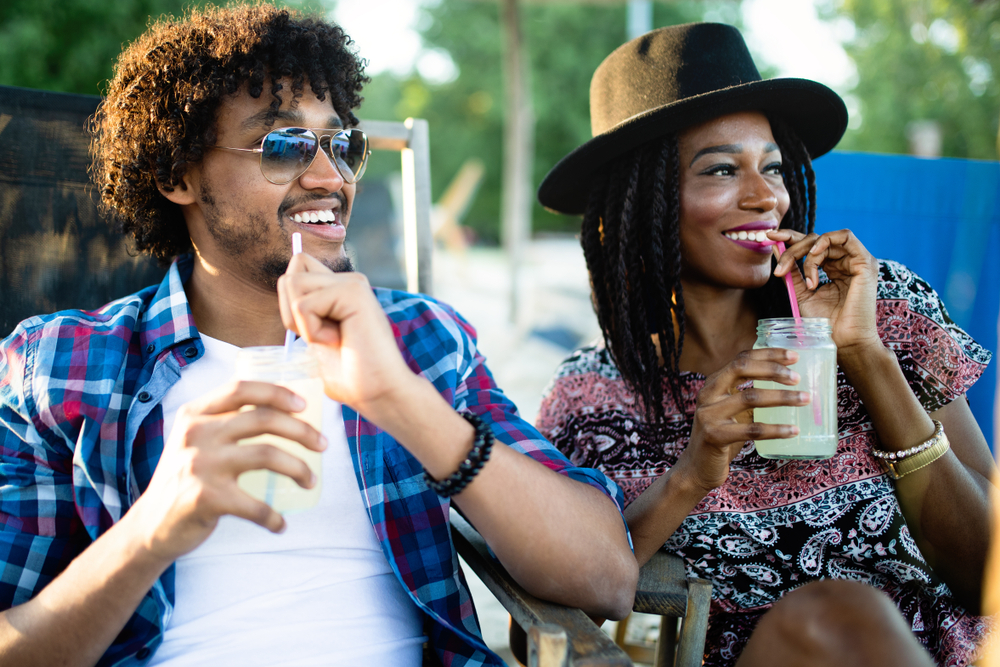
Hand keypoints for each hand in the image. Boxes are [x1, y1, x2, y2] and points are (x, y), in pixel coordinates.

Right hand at [133, 381, 324, 562]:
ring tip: (310, 481)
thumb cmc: (185, 479)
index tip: (304, 405)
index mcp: (195, 414)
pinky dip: (273, 517)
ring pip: (267, 455)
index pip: (241, 388)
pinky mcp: (204, 498)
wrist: (151, 526)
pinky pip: (255, 505)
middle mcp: (195, 434)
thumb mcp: (195, 440)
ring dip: (299, 468)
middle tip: (322, 445)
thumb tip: (284, 410)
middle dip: (302, 431)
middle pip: (263, 419)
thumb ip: (225, 421)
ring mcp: (199, 465)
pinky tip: (281, 524)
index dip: (277, 392)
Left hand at [277, 253, 416, 418]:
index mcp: (341, 289)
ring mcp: (352, 282)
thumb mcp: (316, 336)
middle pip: (289, 278)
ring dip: (304, 324)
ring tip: (333, 339)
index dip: (291, 303)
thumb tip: (286, 281)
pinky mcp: (353, 292)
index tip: (317, 331)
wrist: (379, 393)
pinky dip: (313, 332)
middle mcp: (348, 280)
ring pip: (292, 285)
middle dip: (292, 315)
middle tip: (325, 338)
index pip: (295, 271)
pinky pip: (303, 306)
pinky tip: (339, 341)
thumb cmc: (350, 374)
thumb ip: (304, 308)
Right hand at [675, 349, 808, 493]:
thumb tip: (787, 383)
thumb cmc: (721, 436)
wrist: (696, 468)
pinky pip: (751, 430)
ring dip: (781, 397)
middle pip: (742, 368)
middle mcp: (708, 394)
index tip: (794, 356)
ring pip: (750, 397)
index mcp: (713, 383)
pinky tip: (792, 430)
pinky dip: (775, 429)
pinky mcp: (714, 436)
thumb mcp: (732, 410)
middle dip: (773, 369)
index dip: (768, 354)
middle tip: (797, 377)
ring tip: (804, 400)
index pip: (741, 358)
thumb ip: (748, 394)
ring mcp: (709, 415)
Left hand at [768, 229, 881, 354]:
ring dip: (808, 253)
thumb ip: (792, 271)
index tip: (769, 237)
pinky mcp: (865, 262)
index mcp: (831, 268)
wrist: (841, 340)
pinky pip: (845, 237)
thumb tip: (776, 248)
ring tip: (807, 280)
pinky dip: (826, 241)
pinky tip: (814, 255)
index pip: (809, 245)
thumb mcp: (801, 293)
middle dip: (793, 249)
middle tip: (781, 269)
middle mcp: (844, 261)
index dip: (789, 238)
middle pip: (814, 240)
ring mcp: (856, 261)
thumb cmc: (824, 323)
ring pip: (826, 239)